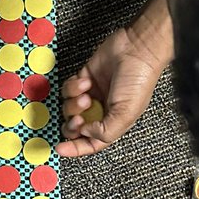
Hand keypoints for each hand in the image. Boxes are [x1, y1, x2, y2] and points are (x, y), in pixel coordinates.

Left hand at [56, 0, 173, 156]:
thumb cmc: (138, 81)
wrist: (136, 50)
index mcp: (113, 123)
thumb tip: (84, 133)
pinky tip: (86, 81)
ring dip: (73, 103)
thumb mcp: (126, 114)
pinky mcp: (83, 78)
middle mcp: (101, 111)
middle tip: (78, 118)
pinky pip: (67, 89)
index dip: (75, 148)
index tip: (60, 149)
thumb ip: (105, 131)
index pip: (91, 142)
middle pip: (75, 127)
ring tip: (86, 94)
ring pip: (68, 107)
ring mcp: (91, 94)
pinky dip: (72, 87)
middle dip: (72, 125)